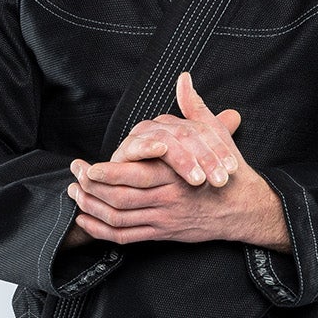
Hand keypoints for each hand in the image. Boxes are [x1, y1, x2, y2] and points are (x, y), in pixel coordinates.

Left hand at [66, 73, 288, 249]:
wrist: (244, 208)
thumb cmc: (228, 170)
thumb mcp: (215, 136)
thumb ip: (194, 108)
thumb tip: (184, 79)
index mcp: (174, 175)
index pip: (133, 175)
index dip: (106, 173)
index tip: (88, 165)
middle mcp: (166, 199)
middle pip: (119, 198)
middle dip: (90, 188)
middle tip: (74, 177)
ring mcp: (162, 219)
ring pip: (118, 218)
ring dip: (91, 208)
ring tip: (75, 194)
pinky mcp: (162, 233)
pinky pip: (125, 237)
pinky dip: (101, 231)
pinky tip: (86, 220)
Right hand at [112, 70, 241, 186]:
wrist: (138, 201)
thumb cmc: (170, 181)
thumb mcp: (197, 162)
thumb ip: (214, 135)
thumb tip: (235, 115)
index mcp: (178, 126)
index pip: (203, 130)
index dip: (219, 148)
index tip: (232, 169)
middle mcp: (160, 127)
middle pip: (187, 133)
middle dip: (206, 157)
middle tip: (220, 180)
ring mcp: (141, 137)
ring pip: (167, 139)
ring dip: (183, 159)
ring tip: (198, 179)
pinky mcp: (123, 152)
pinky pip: (136, 146)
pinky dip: (148, 145)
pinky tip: (162, 151)